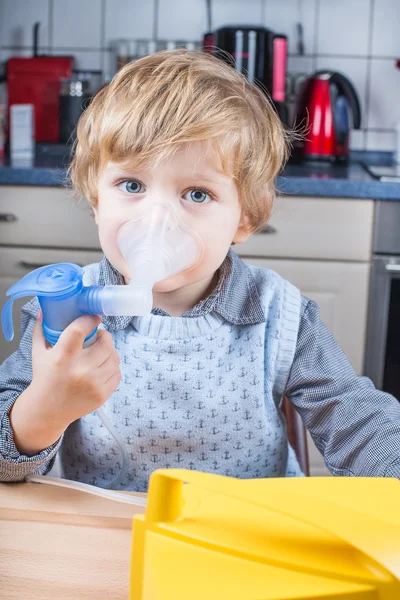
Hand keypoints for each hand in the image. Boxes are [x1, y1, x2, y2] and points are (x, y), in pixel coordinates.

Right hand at [30, 310, 121, 425]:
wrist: (47, 410)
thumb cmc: (44, 378)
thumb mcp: (39, 353)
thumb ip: (41, 330)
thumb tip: (44, 309)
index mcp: (62, 356)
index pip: (80, 329)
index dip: (90, 320)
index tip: (94, 317)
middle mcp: (80, 370)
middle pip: (105, 343)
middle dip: (104, 336)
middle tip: (99, 337)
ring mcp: (93, 383)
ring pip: (114, 357)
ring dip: (109, 352)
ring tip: (100, 353)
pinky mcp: (102, 394)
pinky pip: (117, 373)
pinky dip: (112, 368)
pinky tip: (102, 368)